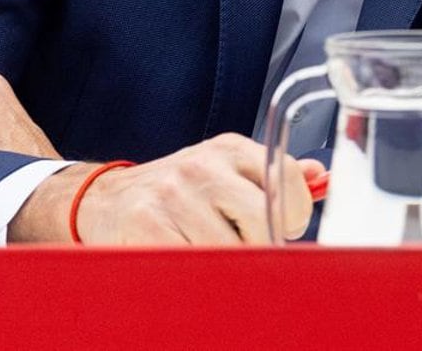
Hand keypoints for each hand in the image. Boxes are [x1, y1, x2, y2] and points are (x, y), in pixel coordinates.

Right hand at [11, 133, 322, 244]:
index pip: (286, 179)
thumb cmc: (175, 192)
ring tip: (217, 259)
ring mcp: (172, 195)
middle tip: (251, 252)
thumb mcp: (224, 172)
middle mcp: (202, 166)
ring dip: (231, 266)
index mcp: (228, 148)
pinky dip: (200, 274)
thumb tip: (320, 177)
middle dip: (263, 246)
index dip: (293, 214)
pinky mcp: (147, 226)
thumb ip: (270, 177)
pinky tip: (192, 264)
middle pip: (262, 219)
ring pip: (230, 250)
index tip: (284, 229)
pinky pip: (195, 263)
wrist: (101, 201)